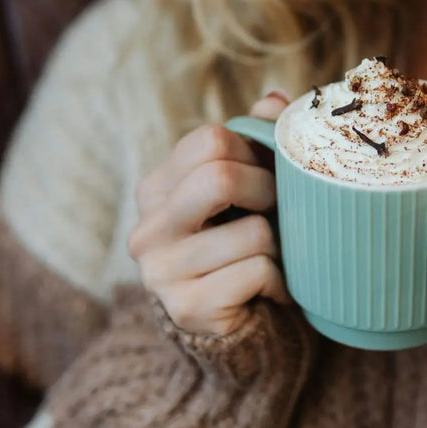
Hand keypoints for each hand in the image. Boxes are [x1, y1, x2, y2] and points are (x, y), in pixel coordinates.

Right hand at [128, 92, 292, 335]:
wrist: (236, 326)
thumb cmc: (242, 246)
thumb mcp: (245, 190)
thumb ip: (255, 141)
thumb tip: (275, 100)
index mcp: (156, 189)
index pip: (210, 139)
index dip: (254, 152)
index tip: (269, 173)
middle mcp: (147, 229)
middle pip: (221, 177)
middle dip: (268, 191)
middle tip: (279, 210)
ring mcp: (161, 272)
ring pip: (253, 232)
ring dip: (279, 245)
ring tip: (274, 256)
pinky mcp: (187, 308)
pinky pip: (258, 272)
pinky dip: (280, 280)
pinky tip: (270, 288)